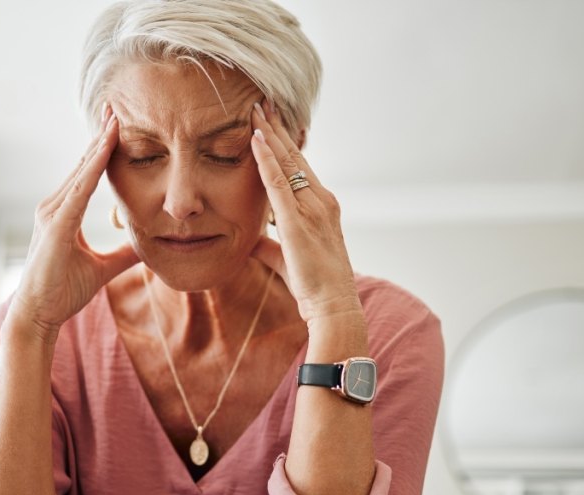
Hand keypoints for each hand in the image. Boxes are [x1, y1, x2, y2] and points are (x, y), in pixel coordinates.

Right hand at [7, 109, 138, 339]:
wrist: (39, 315)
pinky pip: (79, 191)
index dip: (103, 148)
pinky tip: (106, 150)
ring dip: (99, 144)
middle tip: (116, 106)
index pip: (88, 173)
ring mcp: (52, 213)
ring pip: (82, 171)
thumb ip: (124, 255)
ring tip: (115, 118)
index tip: (117, 123)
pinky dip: (93, 168)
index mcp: (65, 212)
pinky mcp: (57, 226)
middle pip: (83, 164)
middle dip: (100, 135)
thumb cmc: (63, 292)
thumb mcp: (102, 268)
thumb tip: (148, 247)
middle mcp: (54, 206)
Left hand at [248, 101, 360, 324]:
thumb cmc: (315, 286)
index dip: (283, 142)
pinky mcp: (297, 220)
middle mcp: (321, 199)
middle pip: (295, 155)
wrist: (333, 305)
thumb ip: (269, 246)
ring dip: (270, 132)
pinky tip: (255, 139)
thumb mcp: (287, 259)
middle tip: (262, 100)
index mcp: (321, 206)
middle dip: (277, 127)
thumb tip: (250, 241)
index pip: (299, 166)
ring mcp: (312, 207)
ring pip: (287, 161)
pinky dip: (266, 158)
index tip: (270, 120)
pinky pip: (278, 182)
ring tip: (255, 108)